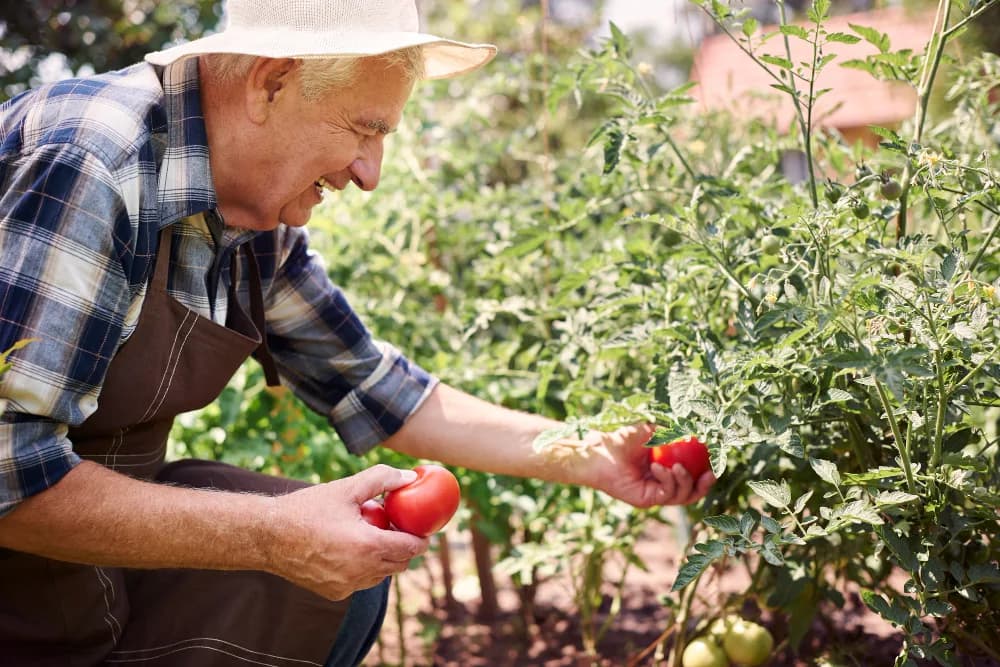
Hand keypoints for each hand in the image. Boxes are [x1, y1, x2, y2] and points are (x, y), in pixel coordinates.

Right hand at [262, 464, 429, 599]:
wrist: (268, 536)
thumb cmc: (307, 509)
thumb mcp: (346, 488)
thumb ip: (381, 479)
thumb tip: (410, 477)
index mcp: (367, 546)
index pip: (411, 548)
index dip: (421, 538)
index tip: (423, 528)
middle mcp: (360, 572)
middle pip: (400, 564)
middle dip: (405, 548)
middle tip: (400, 529)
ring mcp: (346, 586)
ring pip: (381, 575)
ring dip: (385, 559)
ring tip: (374, 536)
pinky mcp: (334, 593)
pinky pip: (360, 582)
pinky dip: (364, 568)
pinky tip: (352, 549)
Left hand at [581, 423, 715, 507]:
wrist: (598, 451)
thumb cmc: (619, 439)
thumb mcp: (649, 430)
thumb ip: (670, 432)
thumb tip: (694, 431)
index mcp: (663, 469)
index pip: (690, 476)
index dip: (705, 473)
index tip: (715, 463)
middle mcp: (660, 484)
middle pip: (690, 492)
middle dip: (703, 485)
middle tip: (710, 474)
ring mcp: (653, 494)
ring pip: (681, 496)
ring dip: (684, 480)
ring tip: (676, 467)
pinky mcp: (645, 501)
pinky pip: (666, 495)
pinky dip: (667, 481)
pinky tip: (659, 468)